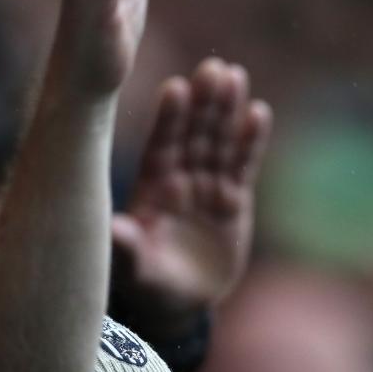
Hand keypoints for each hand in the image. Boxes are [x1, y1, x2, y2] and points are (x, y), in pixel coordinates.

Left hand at [111, 59, 272, 332]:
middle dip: (203, 104)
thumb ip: (127, 248)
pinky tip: (258, 113)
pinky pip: (242, 165)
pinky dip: (250, 141)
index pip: (161, 146)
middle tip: (213, 68)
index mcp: (151, 188)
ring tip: (235, 77)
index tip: (175, 87)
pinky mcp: (232, 198)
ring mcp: (206, 186)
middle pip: (193, 135)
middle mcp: (178, 179)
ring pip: (218, 141)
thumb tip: (114, 229)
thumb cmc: (148, 284)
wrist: (180, 302)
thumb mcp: (136, 271)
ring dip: (226, 111)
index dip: (168, 119)